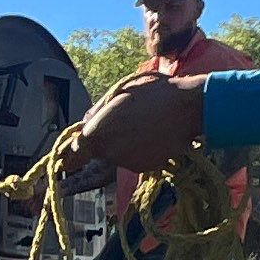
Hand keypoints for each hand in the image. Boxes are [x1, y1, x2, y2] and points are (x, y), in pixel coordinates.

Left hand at [76, 69, 210, 175]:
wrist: (188, 108)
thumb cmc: (154, 93)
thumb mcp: (120, 91)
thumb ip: (98, 110)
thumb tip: (86, 122)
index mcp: (97, 132)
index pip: (73, 153)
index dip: (72, 153)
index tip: (71, 153)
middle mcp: (108, 152)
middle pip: (97, 152)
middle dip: (104, 142)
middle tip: (123, 124)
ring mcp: (127, 162)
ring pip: (117, 155)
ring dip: (123, 145)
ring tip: (142, 124)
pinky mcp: (145, 167)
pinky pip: (135, 159)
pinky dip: (139, 150)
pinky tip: (152, 134)